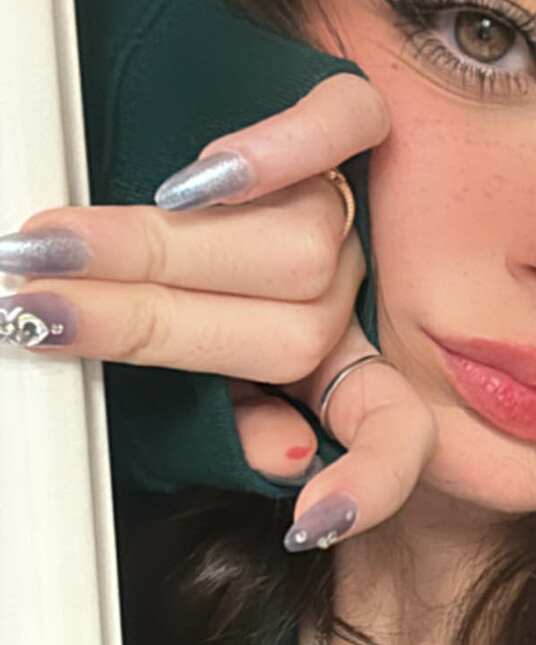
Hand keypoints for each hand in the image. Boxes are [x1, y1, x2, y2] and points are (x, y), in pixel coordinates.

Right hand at [0, 73, 436, 545]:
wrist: (136, 159)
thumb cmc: (143, 294)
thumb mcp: (173, 391)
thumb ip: (227, 423)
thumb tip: (289, 451)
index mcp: (328, 372)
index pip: (391, 432)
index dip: (368, 481)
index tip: (311, 521)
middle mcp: (346, 295)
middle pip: (295, 330)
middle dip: (145, 323)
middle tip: (30, 307)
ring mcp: (348, 213)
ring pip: (300, 245)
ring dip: (157, 247)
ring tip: (49, 245)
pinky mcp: (353, 123)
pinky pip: (346, 124)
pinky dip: (282, 148)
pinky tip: (205, 178)